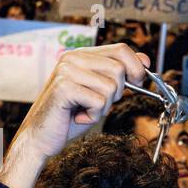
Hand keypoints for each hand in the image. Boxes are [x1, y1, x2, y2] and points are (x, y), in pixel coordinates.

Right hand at [0, 44, 149, 187]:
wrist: (41, 138)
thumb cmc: (69, 116)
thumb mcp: (99, 92)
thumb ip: (118, 75)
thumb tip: (146, 60)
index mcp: (81, 54)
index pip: (121, 49)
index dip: (136, 67)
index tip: (137, 83)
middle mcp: (72, 58)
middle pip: (119, 68)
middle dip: (116, 92)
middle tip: (96, 104)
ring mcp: (67, 71)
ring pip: (111, 86)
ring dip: (103, 107)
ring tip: (84, 110)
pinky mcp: (64, 87)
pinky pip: (99, 101)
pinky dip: (93, 115)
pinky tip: (77, 117)